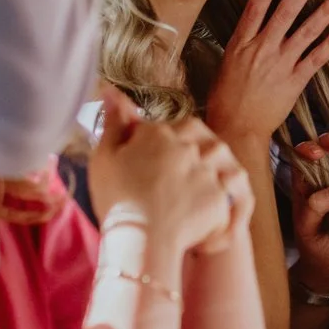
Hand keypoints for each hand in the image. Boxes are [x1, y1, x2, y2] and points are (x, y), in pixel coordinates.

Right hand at [88, 88, 252, 264]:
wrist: (139, 238)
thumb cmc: (116, 198)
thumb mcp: (104, 156)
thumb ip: (113, 122)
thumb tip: (111, 90)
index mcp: (159, 133)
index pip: (161, 130)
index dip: (154, 147)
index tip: (145, 168)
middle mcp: (188, 146)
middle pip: (191, 141)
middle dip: (182, 159)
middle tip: (165, 185)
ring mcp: (207, 171)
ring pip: (214, 163)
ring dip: (205, 176)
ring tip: (188, 197)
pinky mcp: (220, 197)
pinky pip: (224, 196)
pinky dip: (213, 208)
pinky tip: (196, 221)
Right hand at [203, 0, 328, 151]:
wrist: (235, 128)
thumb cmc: (224, 100)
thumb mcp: (225, 66)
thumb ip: (240, 46)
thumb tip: (250, 31)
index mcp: (240, 44)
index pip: (255, 8)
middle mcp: (262, 49)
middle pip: (285, 11)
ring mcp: (280, 64)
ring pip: (307, 31)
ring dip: (325, 10)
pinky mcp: (294, 81)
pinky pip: (316, 58)